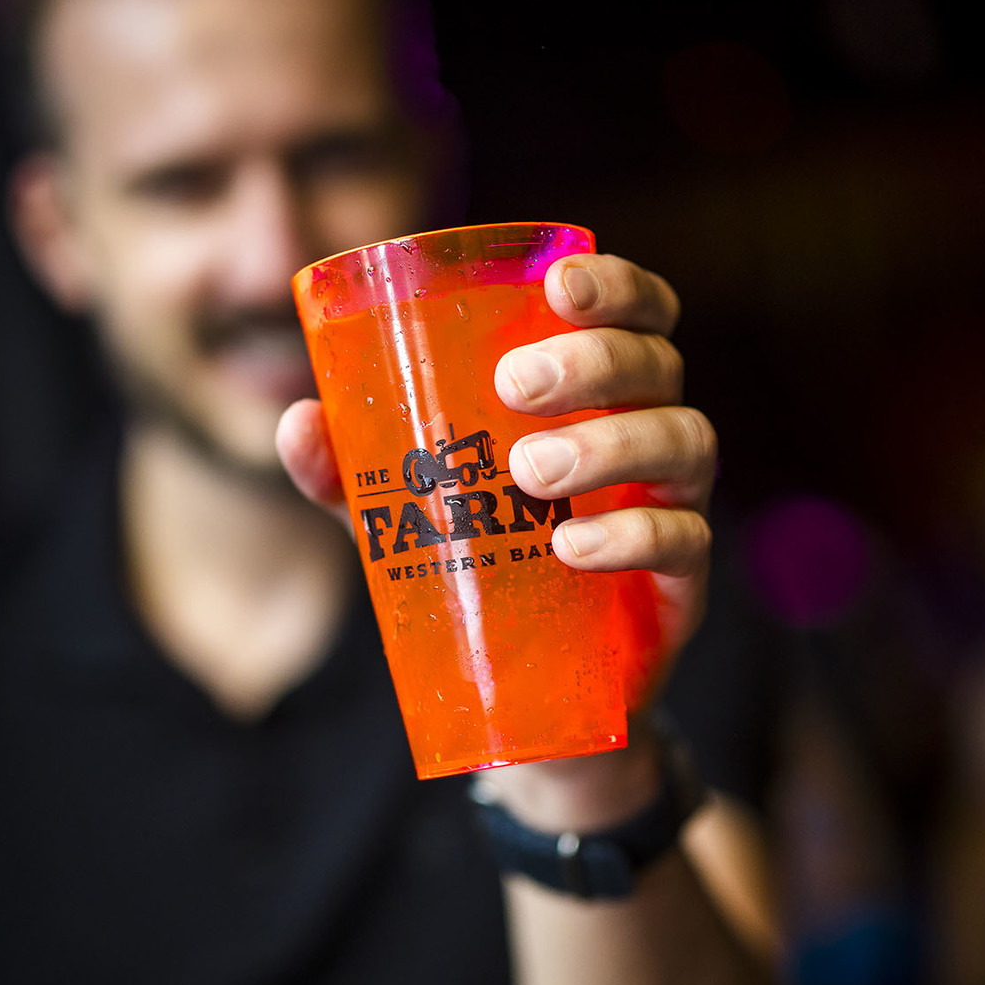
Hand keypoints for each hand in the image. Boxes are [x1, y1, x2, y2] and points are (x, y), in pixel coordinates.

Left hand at [277, 252, 716, 822]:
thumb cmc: (477, 566)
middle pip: (657, 363)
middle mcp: (646, 431)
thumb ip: (352, 470)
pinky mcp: (684, 581)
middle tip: (516, 385)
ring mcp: (674, 503)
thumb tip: (299, 422)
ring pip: (685, 441)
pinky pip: (685, 540)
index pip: (635, 311)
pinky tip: (572, 545)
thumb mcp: (403, 515)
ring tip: (528, 472)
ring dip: (611, 443)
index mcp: (595, 391)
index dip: (615, 285)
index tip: (559, 285)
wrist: (531, 700)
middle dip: (595, 359)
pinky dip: (633, 534)